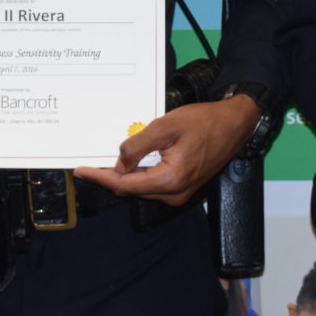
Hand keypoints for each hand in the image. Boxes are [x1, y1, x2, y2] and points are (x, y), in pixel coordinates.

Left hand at [74, 95, 259, 205]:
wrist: (234, 124)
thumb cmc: (203, 121)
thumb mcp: (166, 127)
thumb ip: (138, 146)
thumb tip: (119, 164)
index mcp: (170, 180)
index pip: (125, 185)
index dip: (100, 177)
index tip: (81, 171)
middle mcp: (175, 194)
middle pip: (132, 190)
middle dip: (111, 177)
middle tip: (90, 165)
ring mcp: (181, 193)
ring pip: (143, 188)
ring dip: (126, 176)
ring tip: (109, 161)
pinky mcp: (184, 187)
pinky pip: (155, 184)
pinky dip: (140, 175)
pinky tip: (132, 162)